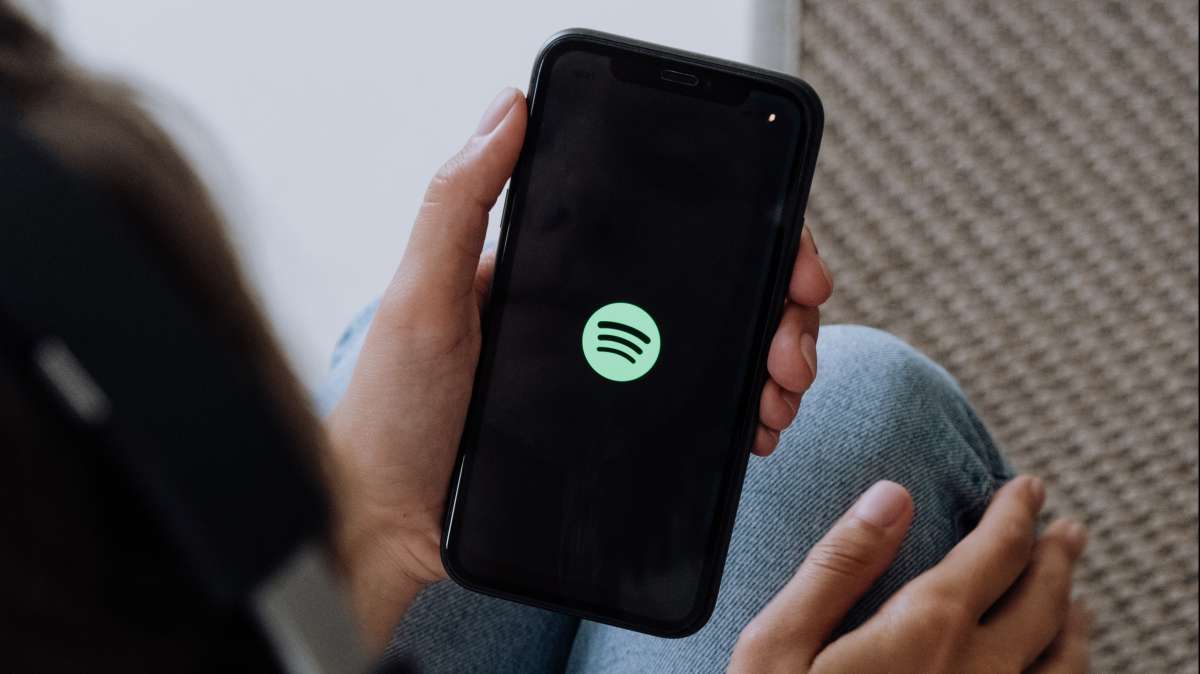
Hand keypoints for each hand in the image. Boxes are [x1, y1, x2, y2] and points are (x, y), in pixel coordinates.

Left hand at [324, 87, 832, 647]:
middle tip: (792, 349)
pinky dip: (741, 410)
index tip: (790, 263)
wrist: (388, 519)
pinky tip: (754, 423)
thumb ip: (460, 201)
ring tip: (781, 393)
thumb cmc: (395, 410)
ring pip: (720, 350)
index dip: (747, 237)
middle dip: (779, 311)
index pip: (671, 231)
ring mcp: (611, 375)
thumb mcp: (424, 294)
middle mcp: (594, 316)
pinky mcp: (617, 431)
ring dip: (773, 361)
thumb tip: (508, 106)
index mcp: (560, 270)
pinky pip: (697, 411)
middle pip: (716, 290)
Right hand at [729, 476, 1090, 673]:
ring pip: (1063, 664)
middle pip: (1042, 603)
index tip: (1028, 487)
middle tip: (1068, 528)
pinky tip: (1055, 671)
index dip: (1016, 514)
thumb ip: (839, 567)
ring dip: (1074, 618)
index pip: (994, 555)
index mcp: (924, 634)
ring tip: (1077, 596)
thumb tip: (891, 497)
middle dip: (1057, 557)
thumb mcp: (779, 644)